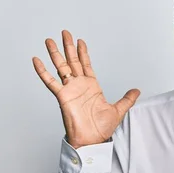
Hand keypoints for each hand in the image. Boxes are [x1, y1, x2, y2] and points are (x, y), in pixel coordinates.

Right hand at [32, 30, 140, 148]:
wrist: (92, 140)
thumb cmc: (101, 128)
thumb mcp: (119, 110)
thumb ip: (127, 99)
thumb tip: (137, 91)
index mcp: (92, 87)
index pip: (86, 65)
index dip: (83, 53)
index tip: (80, 40)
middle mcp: (79, 86)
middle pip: (72, 61)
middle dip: (68, 46)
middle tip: (64, 32)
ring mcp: (70, 90)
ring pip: (61, 67)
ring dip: (55, 54)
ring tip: (49, 40)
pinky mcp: (62, 96)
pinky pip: (50, 81)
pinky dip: (42, 71)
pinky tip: (37, 60)